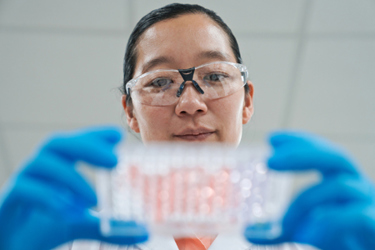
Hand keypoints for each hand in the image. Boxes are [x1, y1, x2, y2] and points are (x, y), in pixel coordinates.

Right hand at [0, 126, 147, 249]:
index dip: (96, 135)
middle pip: (59, 142)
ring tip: (93, 200)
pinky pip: (27, 189)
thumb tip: (144, 231)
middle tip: (114, 161)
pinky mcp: (10, 197)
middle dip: (87, 147)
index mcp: (58, 164)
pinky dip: (49, 197)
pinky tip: (68, 212)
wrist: (15, 245)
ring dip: (71, 178)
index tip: (118, 136)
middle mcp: (41, 166)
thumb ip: (109, 225)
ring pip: (43, 163)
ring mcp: (24, 179)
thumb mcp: (81, 222)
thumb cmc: (46, 224)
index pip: (76, 141)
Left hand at [245, 131, 374, 249]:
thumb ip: (280, 228)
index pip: (321, 150)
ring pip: (339, 186)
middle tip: (270, 161)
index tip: (271, 139)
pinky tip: (311, 228)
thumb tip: (248, 232)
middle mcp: (355, 185)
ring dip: (305, 201)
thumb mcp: (303, 228)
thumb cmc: (338, 237)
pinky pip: (357, 215)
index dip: (298, 141)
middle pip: (335, 157)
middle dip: (302, 154)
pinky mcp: (374, 225)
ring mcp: (368, 203)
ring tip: (284, 225)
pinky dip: (332, 218)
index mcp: (338, 179)